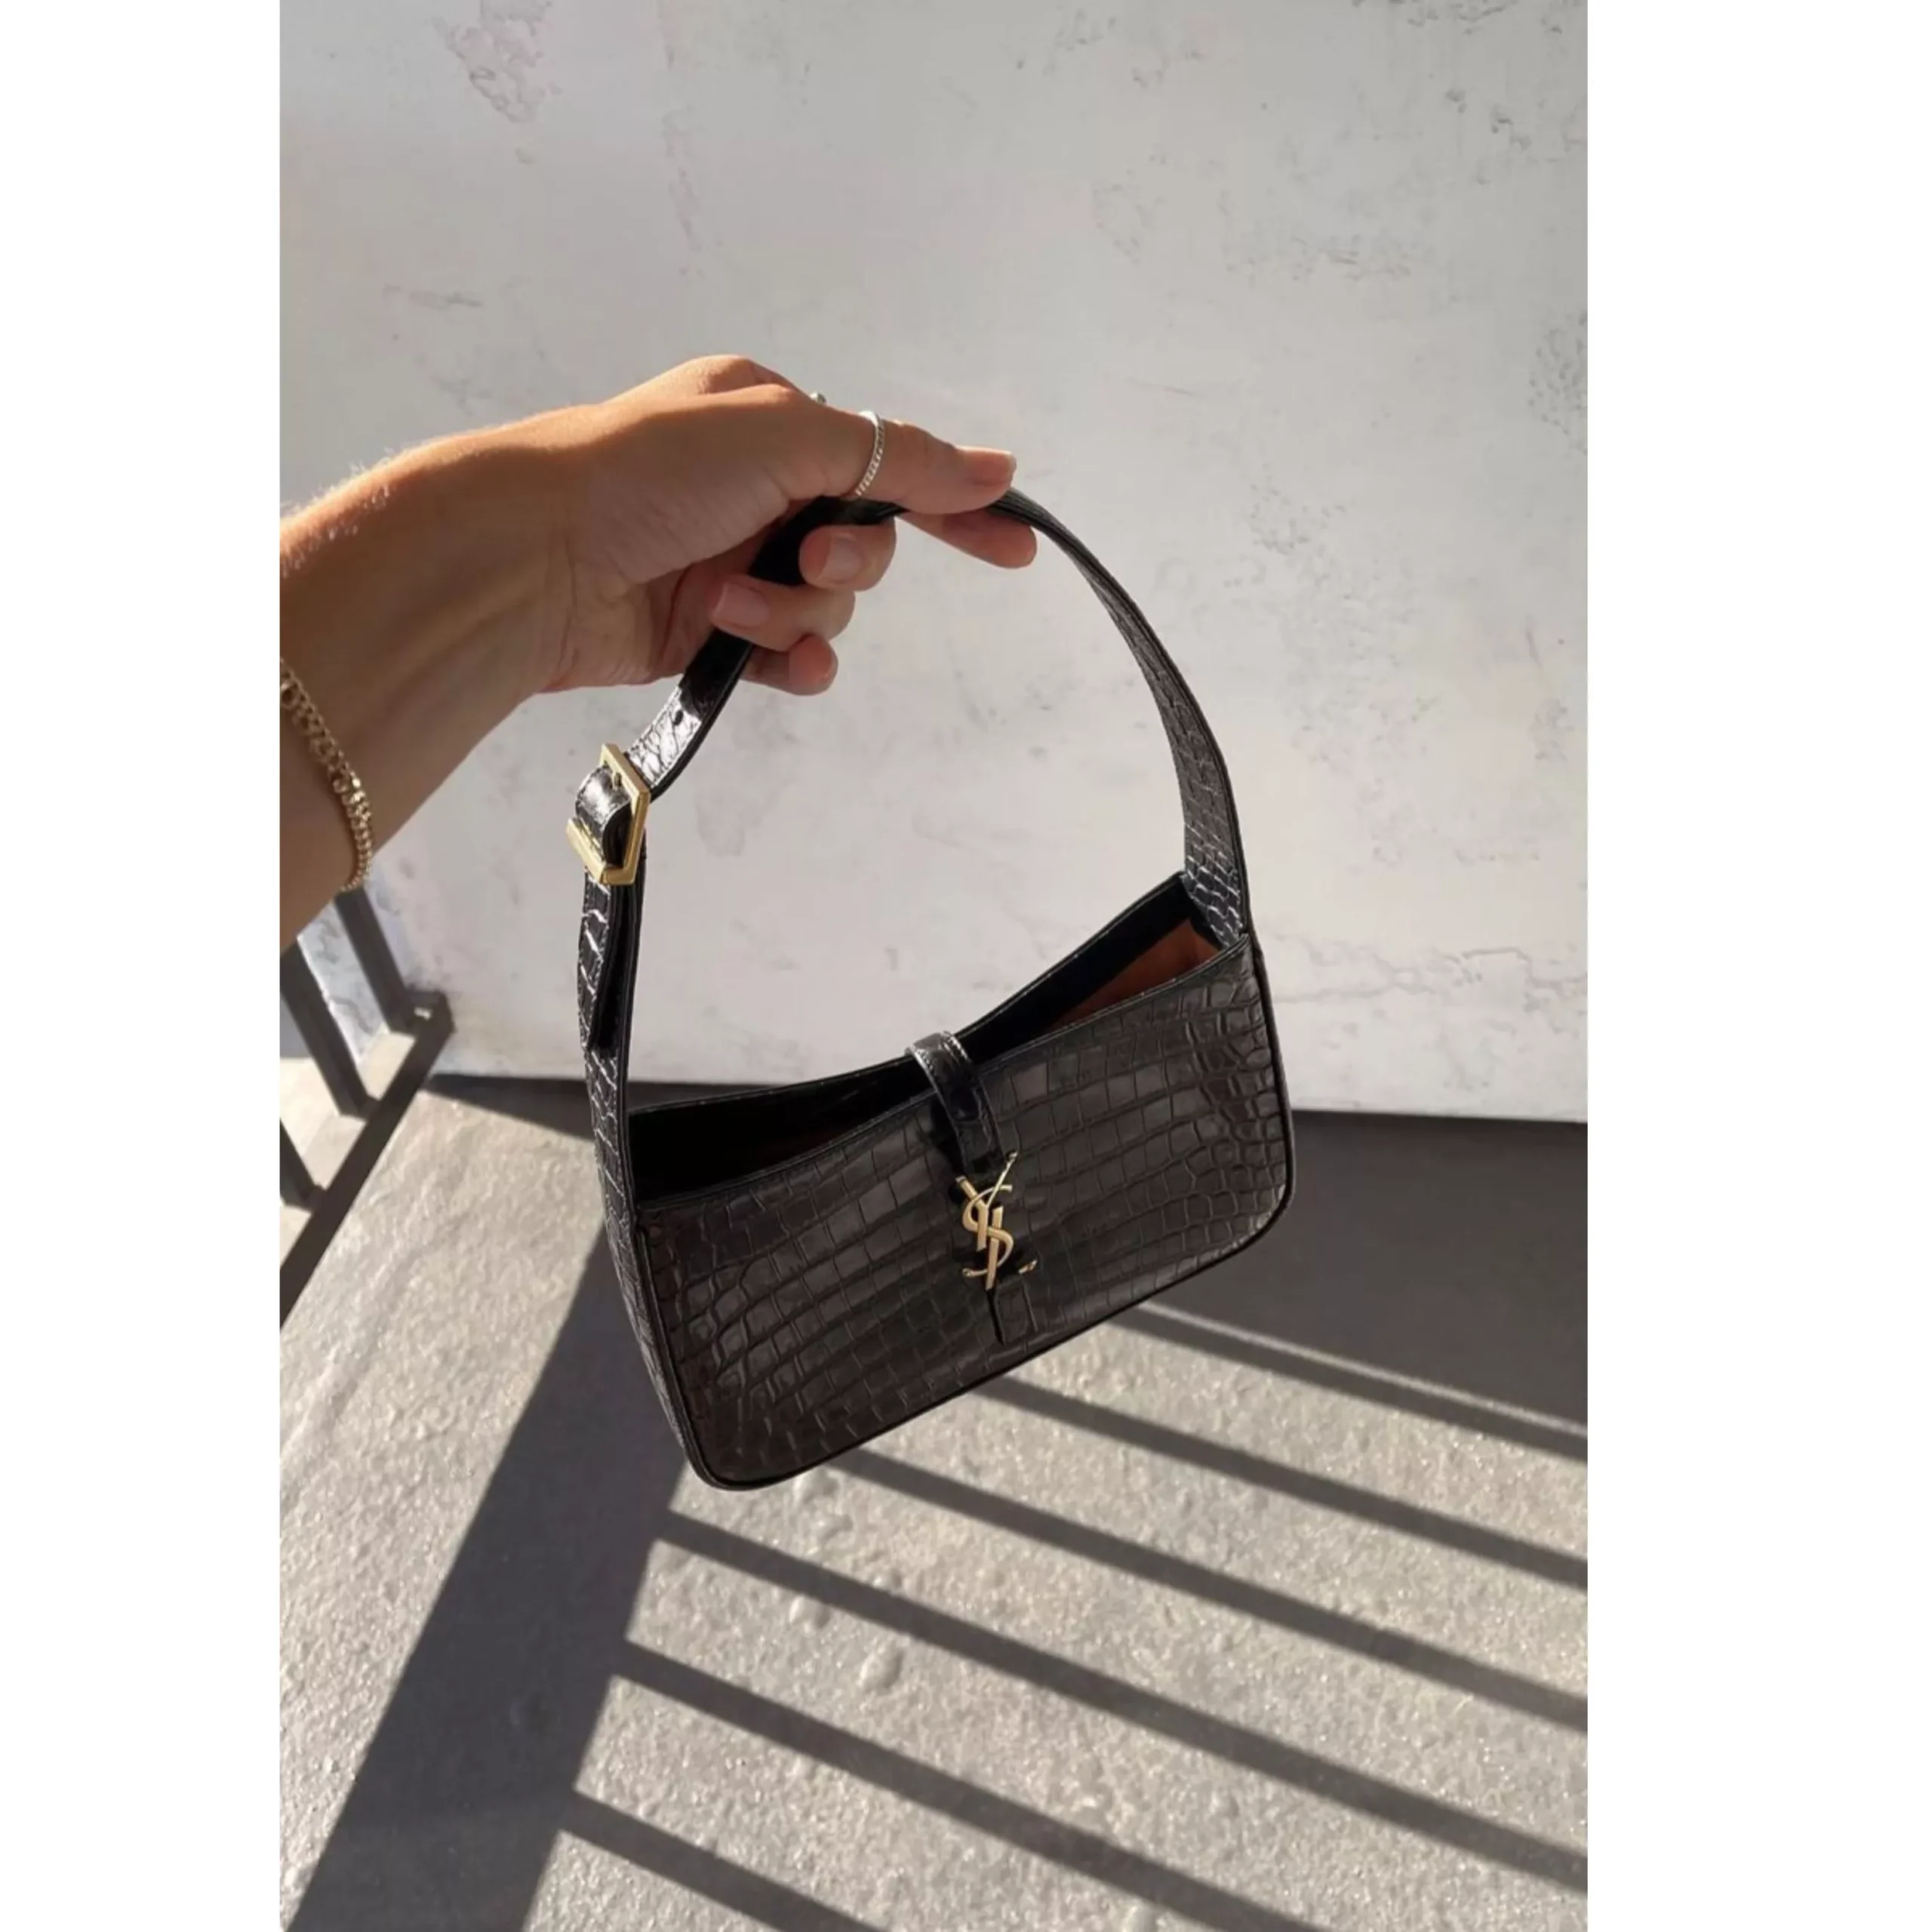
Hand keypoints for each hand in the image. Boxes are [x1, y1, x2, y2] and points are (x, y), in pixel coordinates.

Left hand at [535, 355, 1036, 697]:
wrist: (533, 558)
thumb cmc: (647, 470)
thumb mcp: (785, 436)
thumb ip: (895, 457)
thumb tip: (997, 467)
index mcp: (771, 422)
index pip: (889, 464)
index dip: (954, 505)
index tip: (1015, 547)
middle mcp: (756, 490)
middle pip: (863, 545)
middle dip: (846, 564)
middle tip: (808, 562)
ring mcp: (733, 562)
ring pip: (826, 607)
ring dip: (793, 611)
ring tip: (730, 605)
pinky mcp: (710, 632)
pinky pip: (790, 655)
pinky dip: (789, 658)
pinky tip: (776, 663)